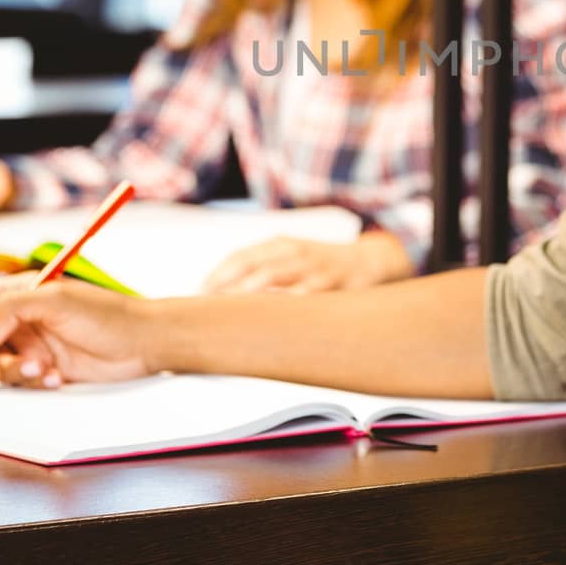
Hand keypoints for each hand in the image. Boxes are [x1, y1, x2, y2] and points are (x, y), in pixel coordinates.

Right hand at [0, 274, 153, 385]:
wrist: (143, 343)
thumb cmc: (109, 314)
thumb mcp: (58, 301)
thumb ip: (14, 309)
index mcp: (23, 292)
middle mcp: (25, 317)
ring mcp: (35, 343)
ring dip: (14, 370)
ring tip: (40, 368)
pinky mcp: (45, 367)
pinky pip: (21, 380)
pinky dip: (33, 381)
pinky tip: (55, 376)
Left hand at [202, 230, 411, 295]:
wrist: (368, 261)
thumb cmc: (319, 266)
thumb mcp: (290, 260)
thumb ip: (262, 273)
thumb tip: (220, 299)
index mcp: (279, 245)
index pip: (241, 257)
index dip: (218, 275)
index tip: (198, 295)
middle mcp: (294, 251)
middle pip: (252, 265)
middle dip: (227, 286)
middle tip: (207, 308)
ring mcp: (313, 266)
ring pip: (275, 276)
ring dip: (251, 293)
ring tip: (231, 312)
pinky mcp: (332, 282)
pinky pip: (306, 294)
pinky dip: (287, 304)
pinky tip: (272, 319)